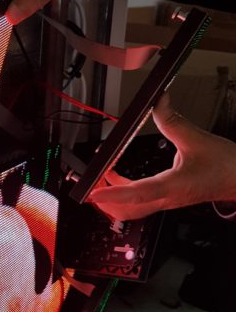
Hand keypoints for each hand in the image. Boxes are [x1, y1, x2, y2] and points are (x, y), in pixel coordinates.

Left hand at [89, 92, 235, 219]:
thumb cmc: (228, 167)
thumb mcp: (198, 139)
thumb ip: (173, 120)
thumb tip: (158, 101)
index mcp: (173, 187)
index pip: (137, 193)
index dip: (114, 192)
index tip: (94, 191)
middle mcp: (167, 198)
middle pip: (127, 210)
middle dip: (105, 199)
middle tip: (89, 182)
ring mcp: (167, 201)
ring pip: (132, 209)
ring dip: (113, 195)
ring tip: (100, 175)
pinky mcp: (168, 198)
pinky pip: (140, 201)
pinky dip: (124, 191)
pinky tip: (118, 175)